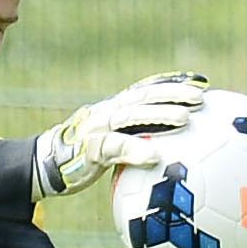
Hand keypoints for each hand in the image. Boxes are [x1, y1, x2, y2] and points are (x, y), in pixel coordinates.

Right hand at [31, 71, 208, 200]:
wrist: (44, 165)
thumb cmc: (83, 156)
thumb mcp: (111, 140)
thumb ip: (135, 137)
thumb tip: (172, 149)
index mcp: (115, 107)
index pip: (147, 89)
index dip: (174, 83)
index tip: (203, 82)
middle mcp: (107, 111)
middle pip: (143, 96)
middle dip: (173, 94)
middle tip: (200, 99)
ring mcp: (97, 128)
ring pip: (131, 116)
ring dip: (159, 115)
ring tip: (184, 120)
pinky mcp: (88, 149)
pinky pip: (114, 147)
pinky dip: (135, 150)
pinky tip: (155, 157)